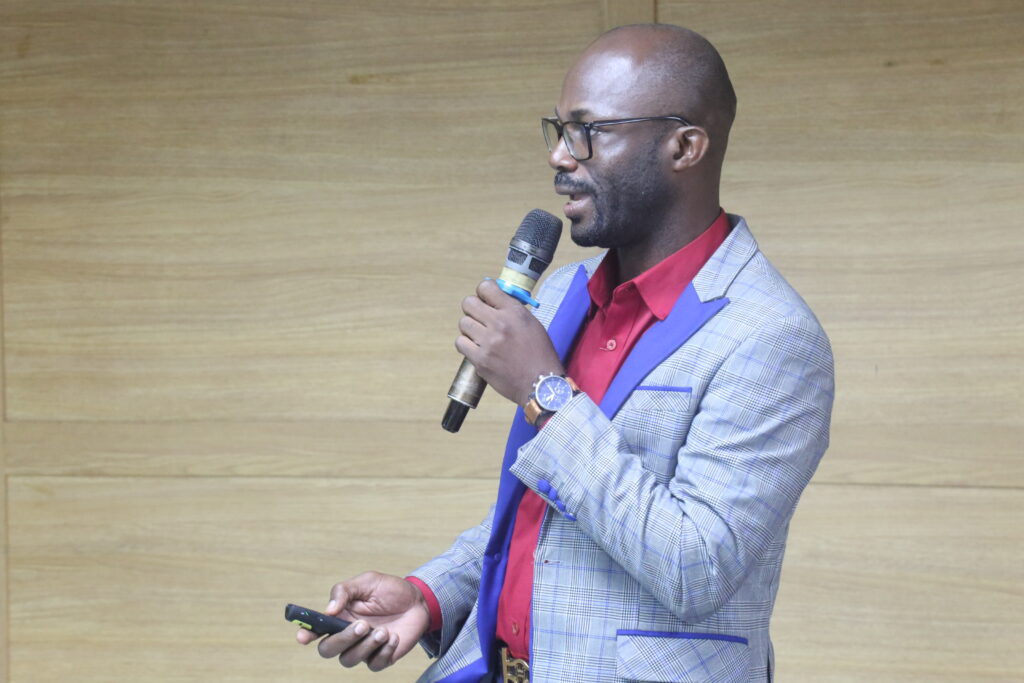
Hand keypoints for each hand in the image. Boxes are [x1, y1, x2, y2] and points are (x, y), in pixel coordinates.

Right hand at [295, 571, 430, 671]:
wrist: (419, 601)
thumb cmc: (390, 590)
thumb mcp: (368, 582)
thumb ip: (345, 591)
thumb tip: (329, 609)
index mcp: (339, 616)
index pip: (315, 629)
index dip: (306, 634)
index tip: (303, 636)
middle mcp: (347, 635)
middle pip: (328, 649)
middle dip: (343, 639)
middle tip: (363, 625)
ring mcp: (363, 648)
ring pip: (349, 660)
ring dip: (365, 646)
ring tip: (383, 630)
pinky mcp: (381, 657)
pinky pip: (374, 665)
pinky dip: (384, 652)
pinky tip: (394, 636)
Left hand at [456, 279, 564, 405]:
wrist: (541, 383)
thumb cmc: (539, 354)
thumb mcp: (532, 324)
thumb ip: (511, 310)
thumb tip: (493, 300)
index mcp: (514, 312)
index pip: (485, 287)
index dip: (483, 293)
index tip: (485, 300)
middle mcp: (499, 324)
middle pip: (468, 303)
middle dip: (473, 308)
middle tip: (480, 317)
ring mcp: (488, 343)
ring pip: (463, 323)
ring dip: (470, 328)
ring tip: (480, 336)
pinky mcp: (480, 360)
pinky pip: (460, 343)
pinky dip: (466, 344)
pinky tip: (477, 348)